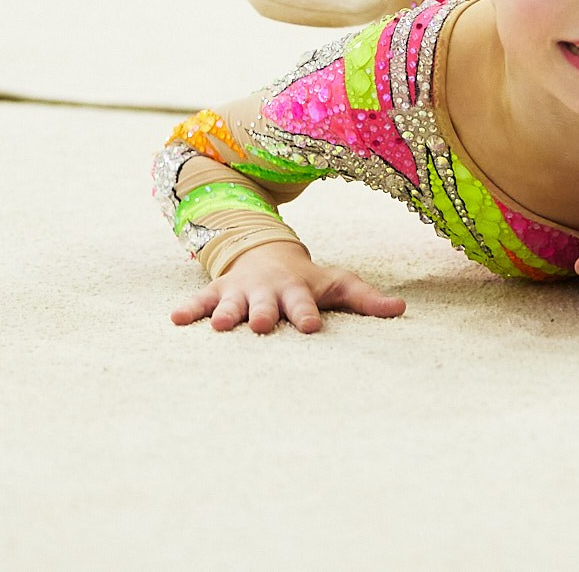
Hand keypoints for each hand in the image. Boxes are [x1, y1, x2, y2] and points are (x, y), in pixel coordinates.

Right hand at [171, 241, 405, 334]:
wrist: (267, 252)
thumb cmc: (307, 279)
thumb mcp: (337, 284)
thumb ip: (366, 299)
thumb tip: (402, 309)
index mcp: (297, 290)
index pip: (304, 304)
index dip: (306, 314)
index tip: (311, 326)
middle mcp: (267, 291)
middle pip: (265, 304)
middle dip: (262, 314)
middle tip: (260, 325)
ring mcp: (240, 291)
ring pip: (231, 304)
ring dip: (224, 313)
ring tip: (217, 326)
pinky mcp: (218, 292)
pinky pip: (200, 301)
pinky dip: (189, 310)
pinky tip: (175, 319)